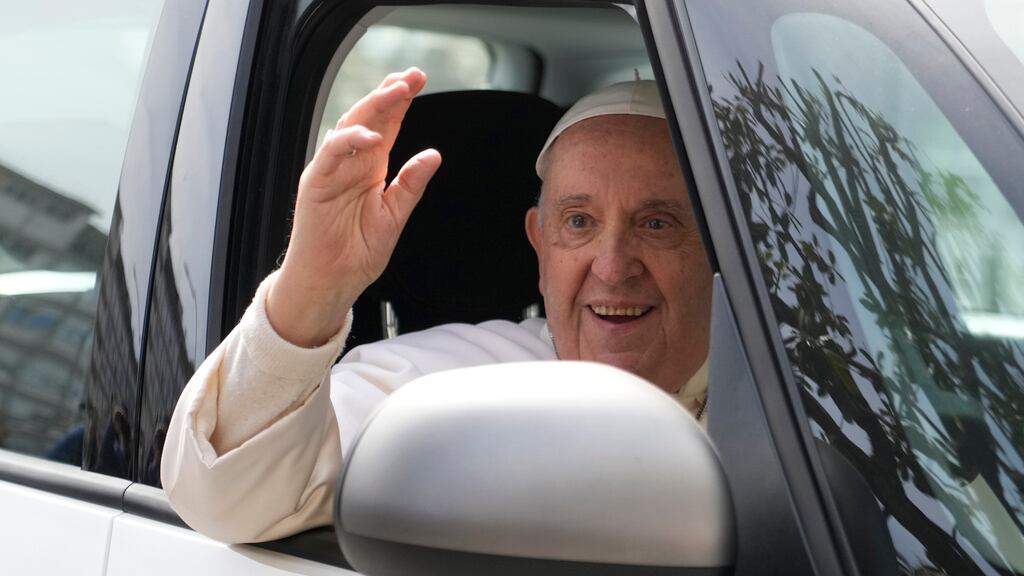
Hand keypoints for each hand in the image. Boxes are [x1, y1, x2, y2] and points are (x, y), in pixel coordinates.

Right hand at [267, 68, 441, 345]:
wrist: (331, 282)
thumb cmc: (356, 254)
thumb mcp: (395, 216)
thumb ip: (411, 185)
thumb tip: (433, 155)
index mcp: (371, 169)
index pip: (387, 126)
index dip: (401, 102)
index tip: (419, 80)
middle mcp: (351, 164)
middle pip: (370, 118)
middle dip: (390, 95)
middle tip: (412, 77)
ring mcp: (332, 171)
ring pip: (350, 127)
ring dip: (372, 108)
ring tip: (396, 92)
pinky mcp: (316, 183)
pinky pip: (331, 154)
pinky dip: (349, 141)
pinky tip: (370, 135)